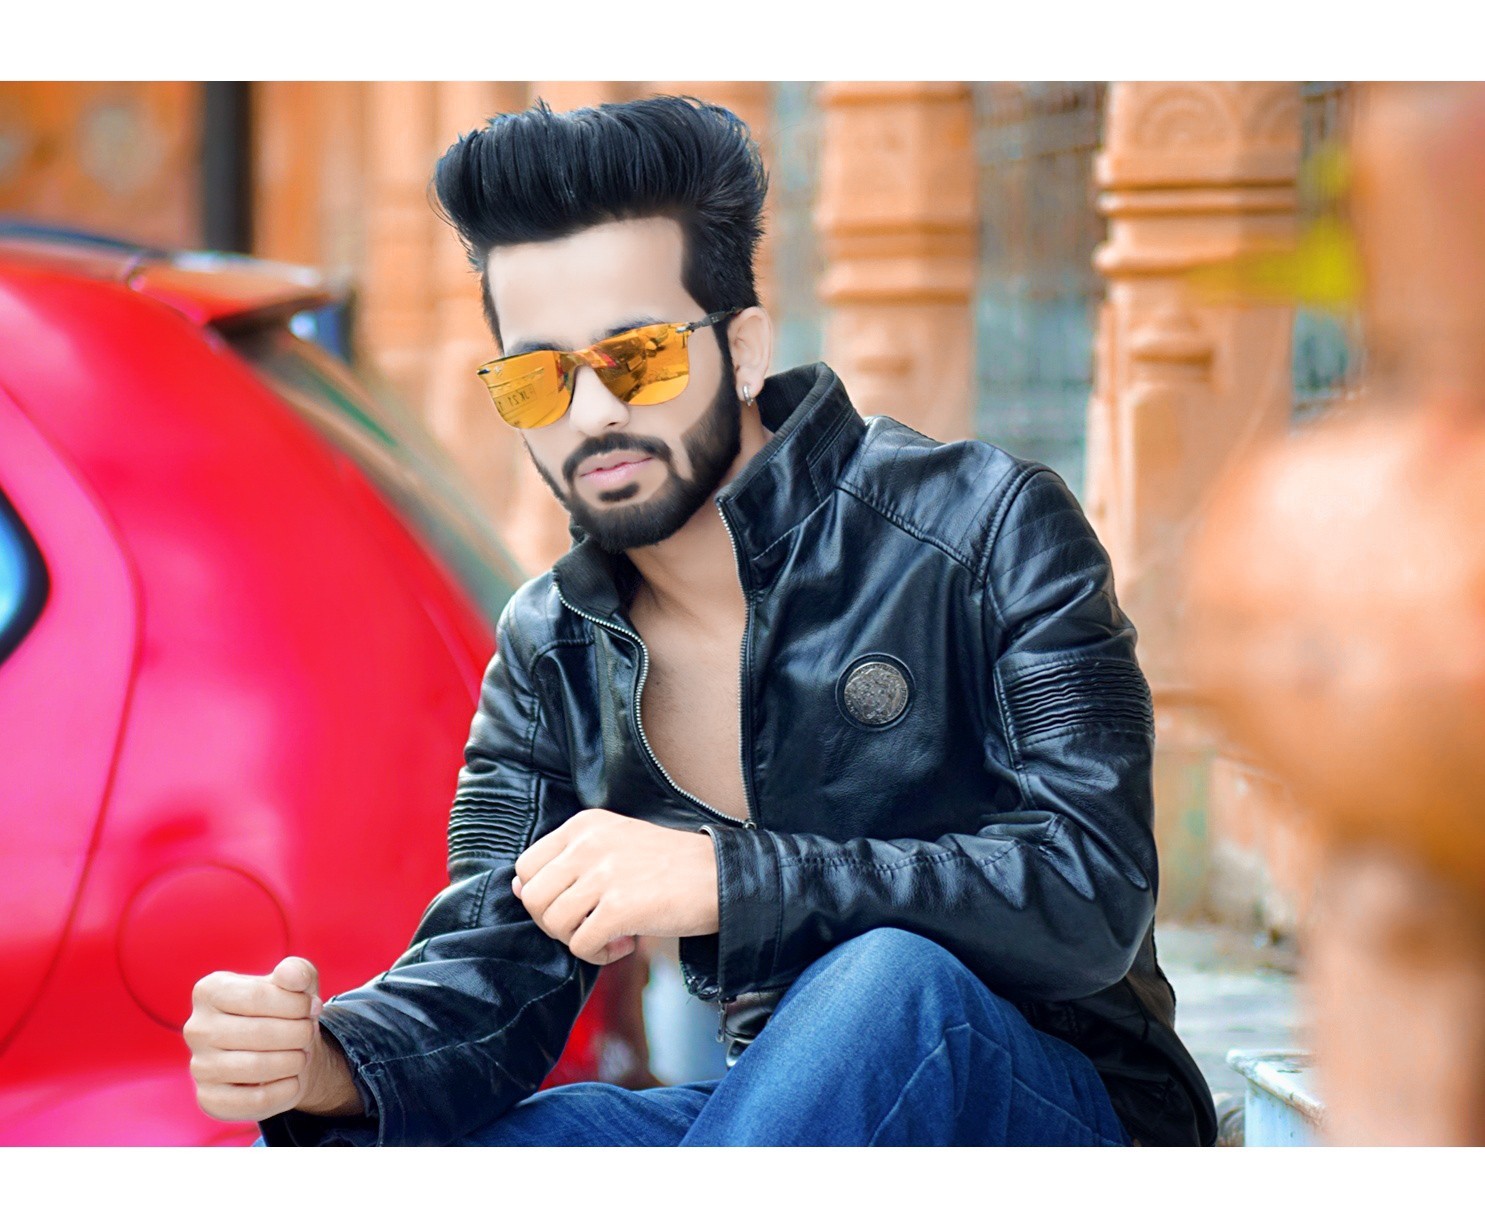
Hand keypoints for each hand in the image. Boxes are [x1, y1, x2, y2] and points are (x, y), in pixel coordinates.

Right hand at [185, 956, 357, 1121]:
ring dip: (295, 1061)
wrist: (283, 1051)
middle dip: (299, 1033)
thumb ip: (298, 971)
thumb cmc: (286, 1009)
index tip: (311, 1006)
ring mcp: (199, 1066)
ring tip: (302, 1054)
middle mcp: (196, 1028)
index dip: (296, 1003)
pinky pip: (255, 1100)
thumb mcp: (297, 982)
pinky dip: (286, 1090)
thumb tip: (292, 976)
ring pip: (257, 1067)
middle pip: (260, 1032)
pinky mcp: (209, 1100)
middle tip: (309, 1032)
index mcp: (209, 991)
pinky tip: (293, 1079)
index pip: (258, 996)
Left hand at [513, 809, 718, 965]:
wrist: (720, 877)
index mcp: (584, 824)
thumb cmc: (667, 867)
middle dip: (555, 923)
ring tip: (611, 934)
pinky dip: (599, 955)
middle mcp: (588, 844)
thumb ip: (567, 862)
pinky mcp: (619, 906)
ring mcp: (603, 874)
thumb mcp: (613, 846)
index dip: (542, 896)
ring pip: (553, 923)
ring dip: (578, 939)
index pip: (526, 866)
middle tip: (589, 925)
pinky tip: (626, 944)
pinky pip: (581, 945)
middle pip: (532, 898)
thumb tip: (518, 888)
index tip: (574, 906)